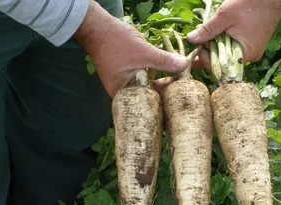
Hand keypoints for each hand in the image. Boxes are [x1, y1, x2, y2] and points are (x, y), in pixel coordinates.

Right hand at [74, 0, 188, 96]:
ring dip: (159, 79)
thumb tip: (184, 65)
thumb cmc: (115, 41)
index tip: (178, 95)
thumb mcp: (143, 52)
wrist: (96, 26)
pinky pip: (142, 76)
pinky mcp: (126, 73)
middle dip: (163, 90)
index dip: (164, 99)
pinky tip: (164, 69)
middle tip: (180, 86)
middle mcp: (122, 93)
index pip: (147, 103)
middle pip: (148, 96)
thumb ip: (163, 60)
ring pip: (146, 85)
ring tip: (176, 78)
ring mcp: (124, 82)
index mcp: (123, 95)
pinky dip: (151, 72)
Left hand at [187, 0, 280, 66]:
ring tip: (205, 37)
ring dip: (215, 46)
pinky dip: (224, 41)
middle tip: (197, 43)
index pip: (220, 66)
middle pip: (223, 61)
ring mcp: (251, 50)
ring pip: (227, 54)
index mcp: (245, 54)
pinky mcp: (251, 43)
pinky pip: (234, 47)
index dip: (205, 59)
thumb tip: (191, 39)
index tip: (195, 51)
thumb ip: (208, 30)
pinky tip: (216, 34)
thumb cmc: (251, 3)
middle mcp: (249, 57)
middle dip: (209, 52)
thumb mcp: (225, 16)